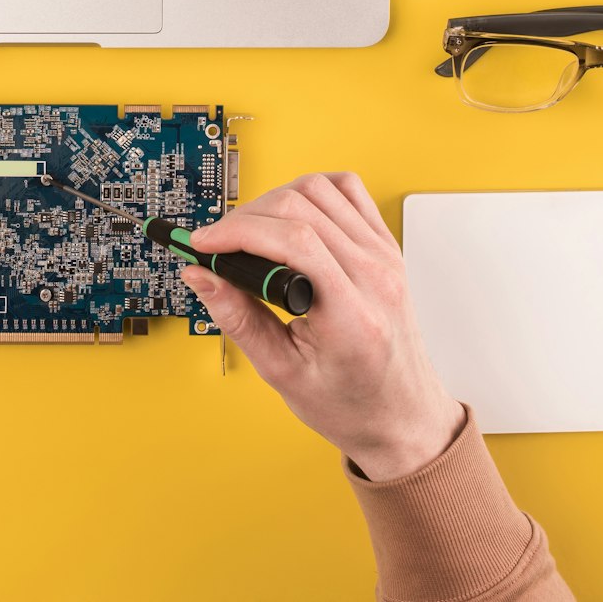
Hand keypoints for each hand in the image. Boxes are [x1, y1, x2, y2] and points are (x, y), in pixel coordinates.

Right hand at [182, 173, 462, 481]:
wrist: (401, 414)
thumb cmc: (351, 403)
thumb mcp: (282, 372)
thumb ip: (237, 318)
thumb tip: (201, 275)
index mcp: (353, 315)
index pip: (293, 242)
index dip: (238, 232)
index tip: (203, 243)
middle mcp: (375, 276)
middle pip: (301, 208)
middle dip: (245, 217)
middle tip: (216, 243)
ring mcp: (385, 257)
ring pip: (320, 189)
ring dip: (273, 200)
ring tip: (250, 232)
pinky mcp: (387, 247)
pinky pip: (348, 190)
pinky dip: (311, 190)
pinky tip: (291, 213)